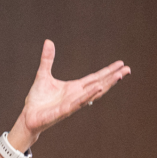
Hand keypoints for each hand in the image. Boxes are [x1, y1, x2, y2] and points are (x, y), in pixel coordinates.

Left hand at [0, 40, 129, 157]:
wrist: (28, 116)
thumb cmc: (38, 99)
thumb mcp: (43, 74)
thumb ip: (47, 59)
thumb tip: (48, 41)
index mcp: (74, 87)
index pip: (95, 77)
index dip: (108, 71)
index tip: (121, 64)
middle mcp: (77, 95)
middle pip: (99, 84)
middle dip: (113, 77)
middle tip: (128, 69)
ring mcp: (73, 103)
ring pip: (94, 93)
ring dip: (106, 84)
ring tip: (119, 76)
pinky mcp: (65, 111)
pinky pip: (79, 102)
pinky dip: (89, 95)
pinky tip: (99, 88)